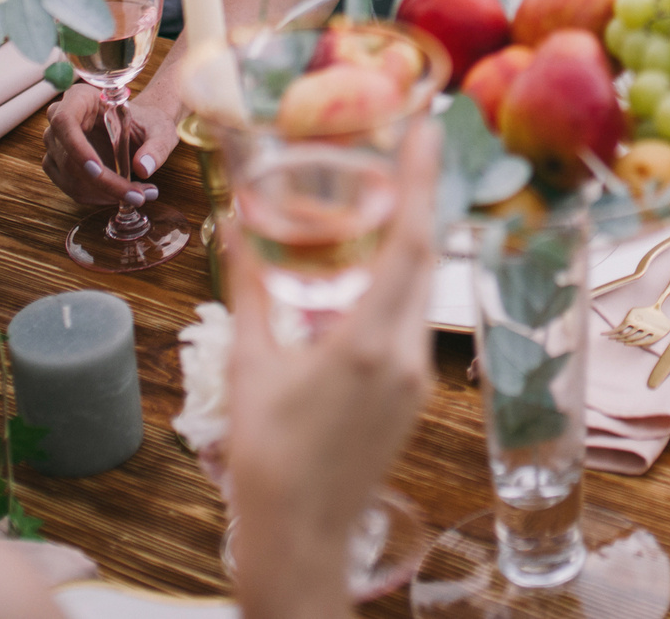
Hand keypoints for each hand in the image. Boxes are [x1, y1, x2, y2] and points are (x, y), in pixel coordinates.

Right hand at [41, 82, 176, 206]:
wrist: (142, 130)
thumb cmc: (149, 123)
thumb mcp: (161, 130)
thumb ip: (156, 147)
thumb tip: (143, 168)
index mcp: (81, 98)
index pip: (65, 121)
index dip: (76, 147)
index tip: (98, 170)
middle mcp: (61, 119)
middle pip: (69, 157)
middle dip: (103, 182)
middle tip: (137, 195)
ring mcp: (57, 144)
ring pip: (70, 178)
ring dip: (103, 194)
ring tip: (137, 195)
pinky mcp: (59, 165)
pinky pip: (72, 188)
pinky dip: (98, 197)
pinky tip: (121, 195)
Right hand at [225, 120, 440, 618]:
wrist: (300, 539)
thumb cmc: (268, 458)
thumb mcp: (251, 365)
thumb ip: (251, 289)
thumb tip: (239, 224)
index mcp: (369, 344)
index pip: (411, 244)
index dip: (422, 183)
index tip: (430, 131)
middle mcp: (406, 357)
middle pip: (422, 261)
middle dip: (417, 203)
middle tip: (410, 149)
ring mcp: (416, 380)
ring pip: (419, 293)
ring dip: (406, 246)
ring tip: (386, 202)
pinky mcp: (413, 398)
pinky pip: (411, 324)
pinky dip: (397, 288)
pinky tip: (373, 276)